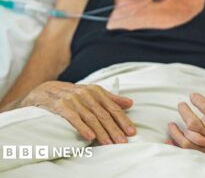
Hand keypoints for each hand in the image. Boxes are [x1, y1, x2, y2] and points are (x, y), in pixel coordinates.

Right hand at [20, 81, 135, 144]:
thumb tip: (130, 103)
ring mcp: (73, 99)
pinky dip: (82, 127)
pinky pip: (73, 117)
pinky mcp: (60, 105)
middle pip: (104, 115)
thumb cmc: (73, 94)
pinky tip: (90, 137)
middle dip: (114, 129)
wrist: (44, 90)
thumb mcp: (93, 94)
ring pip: (90, 118)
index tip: (131, 132)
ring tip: (109, 143)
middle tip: (122, 142)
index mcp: (96, 91)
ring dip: (101, 132)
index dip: (123, 120)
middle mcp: (86, 94)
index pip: (113, 108)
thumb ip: (111, 99)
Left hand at [167, 92, 204, 164]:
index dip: (199, 102)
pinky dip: (179, 147)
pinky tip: (169, 141)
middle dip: (186, 113)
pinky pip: (192, 153)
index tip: (192, 95)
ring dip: (178, 132)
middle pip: (196, 125)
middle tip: (180, 104)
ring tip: (170, 123)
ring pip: (190, 141)